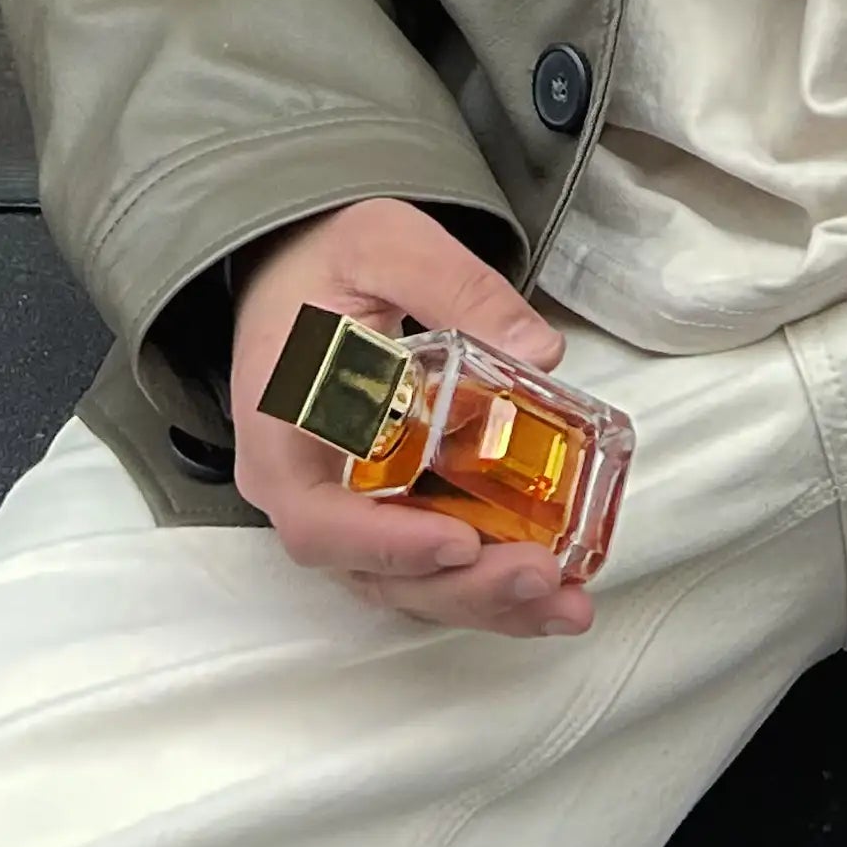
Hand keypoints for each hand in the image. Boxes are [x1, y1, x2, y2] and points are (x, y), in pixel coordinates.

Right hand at [230, 196, 594, 637]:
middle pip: (373, 572)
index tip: (459, 542)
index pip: (319, 520)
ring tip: (565, 601)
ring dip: (484, 601)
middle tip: (544, 579)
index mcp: (281, 432)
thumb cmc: (324, 257)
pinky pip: (424, 562)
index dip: (388, 545)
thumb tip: (539, 349)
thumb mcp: (384, 244)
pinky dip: (484, 581)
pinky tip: (549, 588)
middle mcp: (303, 490)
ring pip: (404, 582)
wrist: (297, 264)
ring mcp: (341, 508)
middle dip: (462, 587)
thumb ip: (454, 286)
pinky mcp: (379, 508)